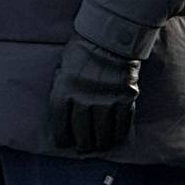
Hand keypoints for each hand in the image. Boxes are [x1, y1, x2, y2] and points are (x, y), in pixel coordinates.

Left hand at [47, 36, 139, 152]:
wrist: (111, 36)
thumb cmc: (84, 48)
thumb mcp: (64, 66)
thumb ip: (64, 87)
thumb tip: (64, 107)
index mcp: (64, 90)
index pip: (60, 123)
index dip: (62, 136)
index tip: (65, 142)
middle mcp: (83, 99)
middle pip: (82, 132)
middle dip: (83, 144)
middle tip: (84, 148)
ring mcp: (105, 100)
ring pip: (102, 132)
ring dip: (101, 142)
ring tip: (101, 146)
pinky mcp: (124, 98)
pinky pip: (121, 123)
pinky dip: (119, 133)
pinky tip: (117, 138)